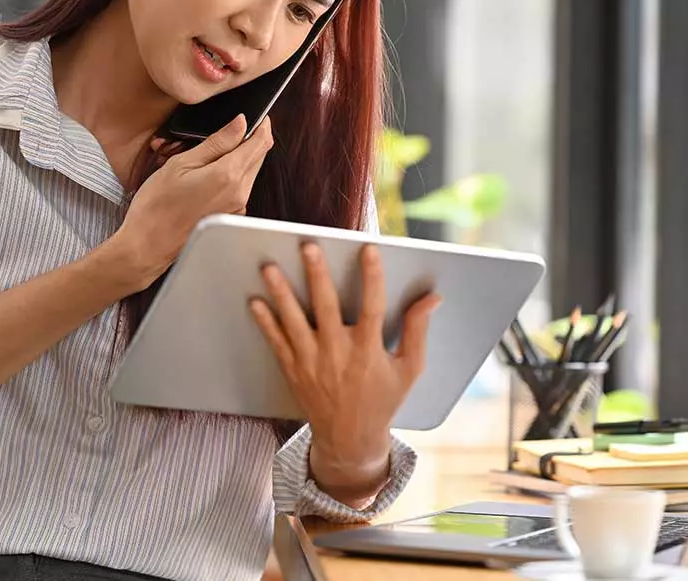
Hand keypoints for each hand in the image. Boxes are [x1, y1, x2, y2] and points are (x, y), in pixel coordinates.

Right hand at [106, 114, 272, 290]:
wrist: (147, 245)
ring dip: (241, 156)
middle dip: (252, 139)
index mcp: (229, 176)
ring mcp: (237, 207)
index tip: (259, 114)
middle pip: (259, 156)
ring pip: (251, 172)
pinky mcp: (231, 215)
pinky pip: (241, 187)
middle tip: (233, 128)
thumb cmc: (157, 206)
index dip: (262, 124)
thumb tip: (240, 123)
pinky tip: (210, 172)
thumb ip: (217, 142)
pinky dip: (232, 174)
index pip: (260, 142)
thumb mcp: (182, 164)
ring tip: (213, 151)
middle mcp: (239, 193)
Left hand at [249, 242, 440, 499]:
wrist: (349, 440)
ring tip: (269, 268)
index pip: (373, 307)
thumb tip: (432, 298)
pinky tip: (255, 301)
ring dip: (281, 293)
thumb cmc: (382, 400)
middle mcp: (338, 354)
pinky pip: (277, 342)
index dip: (373, 277)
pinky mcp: (294, 370)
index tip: (369, 249)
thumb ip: (417, 330)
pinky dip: (265, 322)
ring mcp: (312, 362)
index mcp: (369, 352)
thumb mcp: (409, 369)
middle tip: (308, 247)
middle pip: (326, 308)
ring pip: (294, 322)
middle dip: (317, 276)